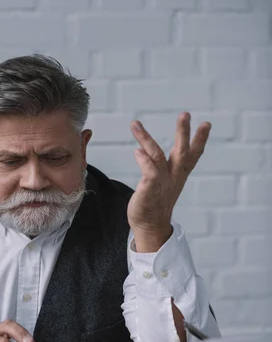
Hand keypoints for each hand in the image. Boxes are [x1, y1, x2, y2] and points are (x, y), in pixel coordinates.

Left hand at [127, 112, 210, 251]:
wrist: (150, 227)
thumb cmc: (155, 204)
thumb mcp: (163, 183)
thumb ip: (158, 167)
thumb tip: (146, 152)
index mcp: (178, 175)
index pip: (193, 156)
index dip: (200, 140)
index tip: (206, 124)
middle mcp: (172, 177)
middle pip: (181, 152)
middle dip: (183, 133)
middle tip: (185, 114)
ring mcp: (161, 183)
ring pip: (156, 157)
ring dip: (146, 139)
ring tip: (135, 124)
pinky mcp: (149, 190)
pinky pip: (149, 173)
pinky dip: (144, 161)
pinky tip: (137, 151)